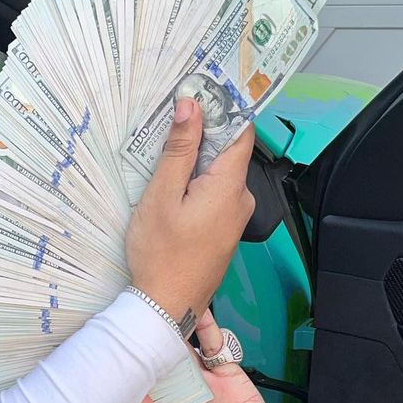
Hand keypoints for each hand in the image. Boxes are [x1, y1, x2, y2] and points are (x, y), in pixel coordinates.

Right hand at [125, 100, 255, 330]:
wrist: (165, 307)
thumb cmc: (161, 255)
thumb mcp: (161, 196)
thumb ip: (178, 150)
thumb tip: (191, 106)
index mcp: (230, 186)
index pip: (240, 130)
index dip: (223, 108)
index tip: (200, 94)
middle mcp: (241, 200)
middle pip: (228, 152)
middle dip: (202, 136)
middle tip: (170, 129)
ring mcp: (235, 218)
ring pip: (219, 175)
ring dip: (195, 164)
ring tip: (165, 165)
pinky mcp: (224, 232)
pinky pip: (215, 196)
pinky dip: (196, 186)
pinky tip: (172, 195)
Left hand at [127, 310, 273, 402]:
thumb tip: (128, 397)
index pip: (135, 373)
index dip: (126, 357)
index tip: (112, 342)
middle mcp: (174, 385)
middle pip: (156, 351)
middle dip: (145, 332)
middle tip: (131, 311)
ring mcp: (199, 376)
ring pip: (182, 342)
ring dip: (173, 323)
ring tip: (159, 302)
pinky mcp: (225, 372)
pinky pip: (215, 345)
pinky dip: (207, 327)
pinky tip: (198, 311)